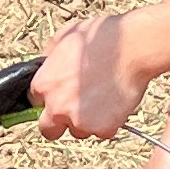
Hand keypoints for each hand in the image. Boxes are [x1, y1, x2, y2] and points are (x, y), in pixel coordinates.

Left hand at [30, 11, 156, 140]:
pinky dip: (108, 122)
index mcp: (44, 85)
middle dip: (59, 122)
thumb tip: (46, 65)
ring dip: (86, 121)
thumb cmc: (103, 37)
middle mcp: (57, 107)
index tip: (60, 95)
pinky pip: (101, 132)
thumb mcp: (66, 36)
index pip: (35, 102)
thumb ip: (50, 57)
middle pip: (49, 129)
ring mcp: (80, 121)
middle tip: (75, 108)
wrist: (134, 48)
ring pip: (78, 131)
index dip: (49, 98)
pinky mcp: (103, 129)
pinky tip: (115, 101)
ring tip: (102, 98)